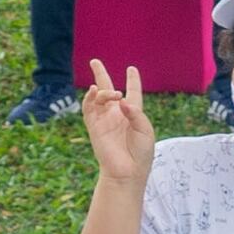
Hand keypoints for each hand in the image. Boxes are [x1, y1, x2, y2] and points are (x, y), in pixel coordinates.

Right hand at [78, 59, 155, 182]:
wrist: (127, 172)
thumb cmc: (141, 153)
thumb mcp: (145, 130)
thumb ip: (135, 113)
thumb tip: (120, 101)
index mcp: (133, 114)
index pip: (133, 93)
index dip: (132, 80)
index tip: (131, 69)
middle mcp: (117, 114)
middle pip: (108, 90)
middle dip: (101, 75)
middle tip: (94, 61)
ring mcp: (104, 120)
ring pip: (98, 97)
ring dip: (105, 91)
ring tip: (112, 94)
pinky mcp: (94, 127)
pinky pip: (88, 109)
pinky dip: (89, 98)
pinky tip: (93, 91)